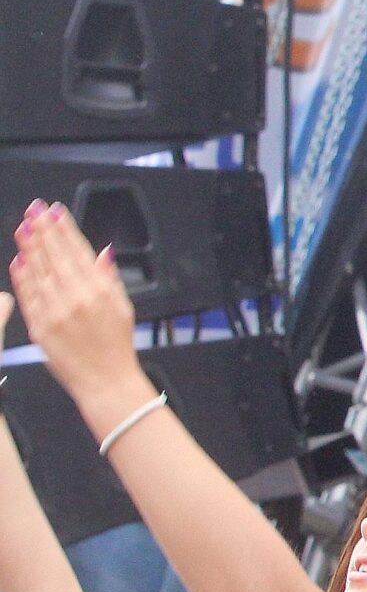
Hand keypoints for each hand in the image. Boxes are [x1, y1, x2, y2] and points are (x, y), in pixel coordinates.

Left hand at [10, 204, 142, 412]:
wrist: (105, 380)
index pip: (77, 251)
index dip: (64, 229)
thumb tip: (102, 253)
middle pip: (55, 256)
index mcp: (99, 291)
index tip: (54, 212)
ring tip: (22, 228)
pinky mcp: (40, 328)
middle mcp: (76, 299)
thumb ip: (109, 277)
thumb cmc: (117, 346)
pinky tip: (18, 261)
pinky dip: (22, 278)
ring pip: (39, 272)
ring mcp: (55, 313)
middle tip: (33, 211)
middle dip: (43, 231)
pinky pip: (28, 297)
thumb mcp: (124, 307)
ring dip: (29, 248)